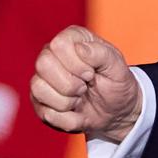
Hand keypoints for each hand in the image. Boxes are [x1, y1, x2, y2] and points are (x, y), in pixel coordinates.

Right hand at [30, 26, 141, 142]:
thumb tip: (80, 48)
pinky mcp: (39, 102)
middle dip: (70, 84)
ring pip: (39, 89)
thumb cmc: (116, 84)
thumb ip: (102, 53)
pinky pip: (44, 113)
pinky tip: (76, 112)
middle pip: (43, 64)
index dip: (77, 64)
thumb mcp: (118, 67)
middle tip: (85, 87)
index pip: (59, 45)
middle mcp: (51, 55)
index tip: (92, 73)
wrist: (116, 112)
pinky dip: (67, 119)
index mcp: (71, 39)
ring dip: (67, 102)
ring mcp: (42, 78)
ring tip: (79, 99)